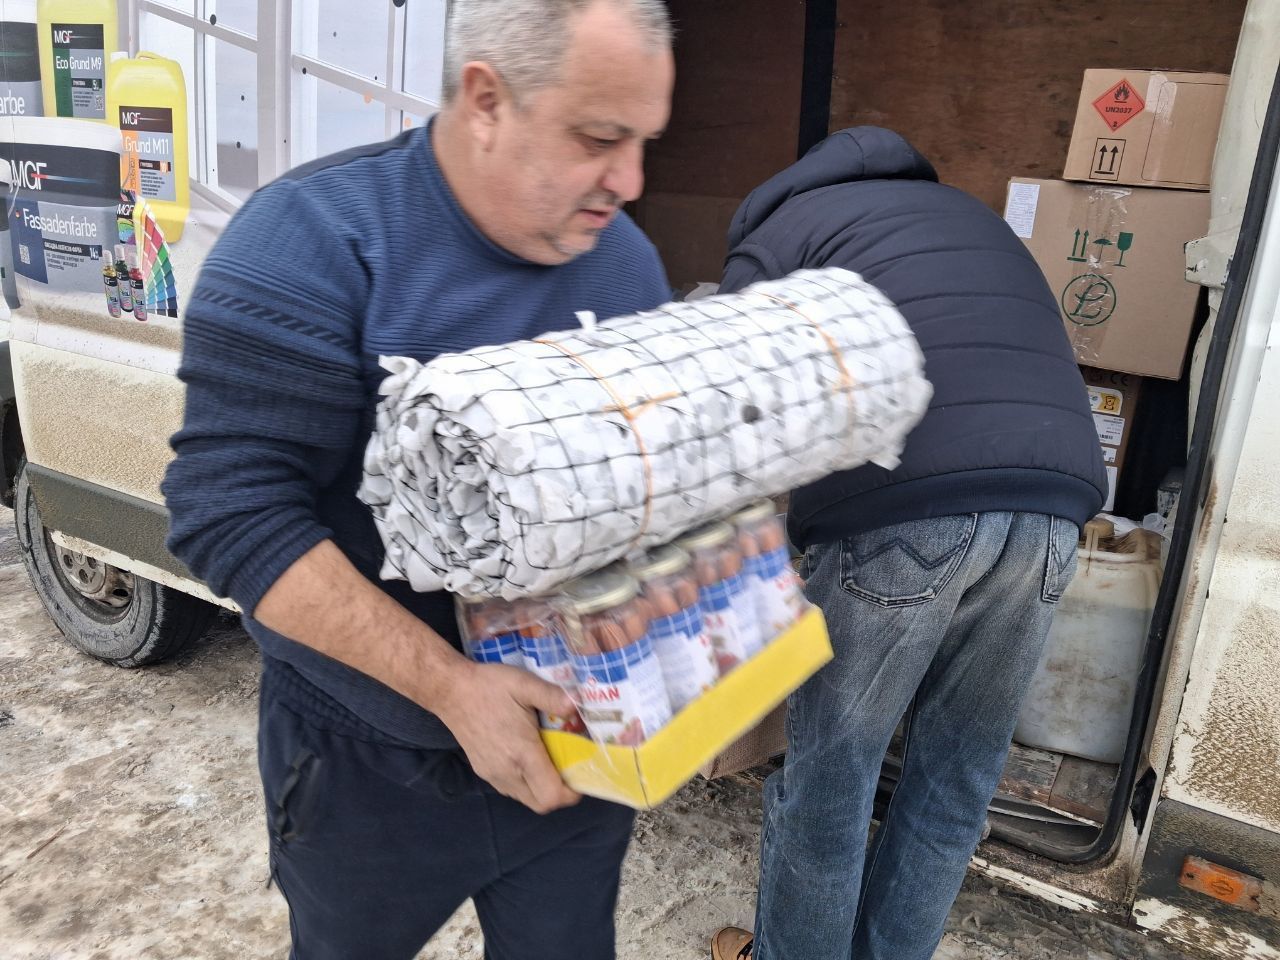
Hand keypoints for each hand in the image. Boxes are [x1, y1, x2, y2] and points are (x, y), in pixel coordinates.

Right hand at [434, 660, 581, 813]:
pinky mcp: (484, 771)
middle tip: (570, 766)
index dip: (572, 792)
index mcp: (522, 754)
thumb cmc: (490, 686)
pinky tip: (529, 756)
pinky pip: (513, 789)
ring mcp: (493, 775)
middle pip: (541, 804)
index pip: (551, 796)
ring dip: (543, 788)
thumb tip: (578, 706)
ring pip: (526, 798)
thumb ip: (553, 696)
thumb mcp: (524, 684)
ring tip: (551, 759)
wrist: (450, 690)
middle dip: (561, 792)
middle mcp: (507, 772)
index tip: (582, 772)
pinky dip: (528, 782)